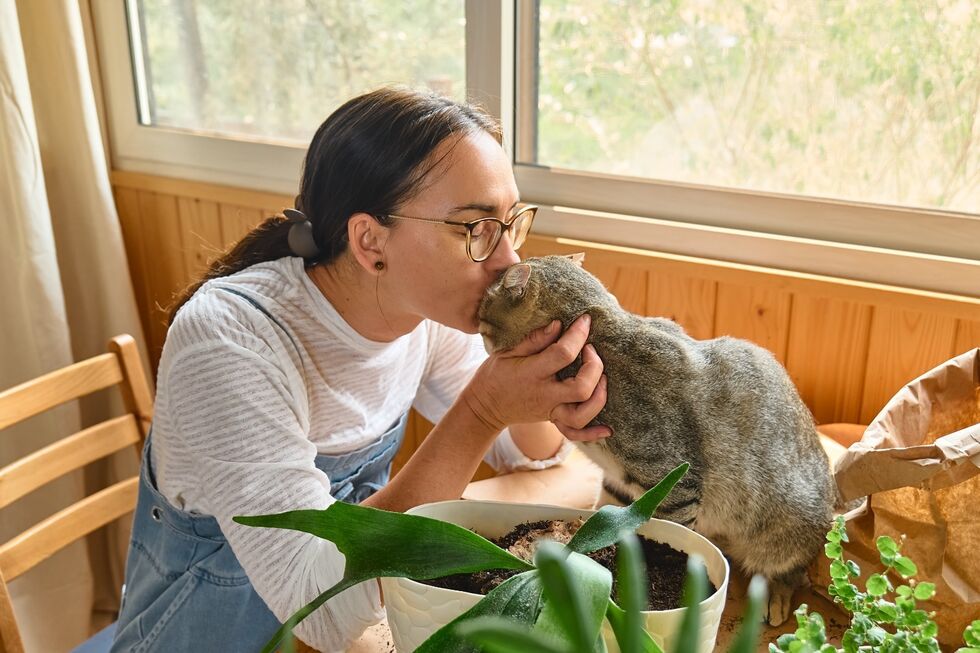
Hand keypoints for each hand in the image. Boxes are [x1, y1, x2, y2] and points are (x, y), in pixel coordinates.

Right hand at [462, 314, 610, 440]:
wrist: (485, 406)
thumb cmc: (496, 374)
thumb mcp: (508, 351)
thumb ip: (535, 340)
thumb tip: (559, 325)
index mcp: (532, 373)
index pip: (563, 355)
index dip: (578, 335)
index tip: (585, 320)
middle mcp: (544, 395)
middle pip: (581, 388)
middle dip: (594, 367)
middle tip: (590, 349)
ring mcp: (550, 411)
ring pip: (582, 415)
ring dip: (599, 397)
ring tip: (601, 378)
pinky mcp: (553, 421)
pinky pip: (575, 434)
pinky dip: (592, 433)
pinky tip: (607, 428)